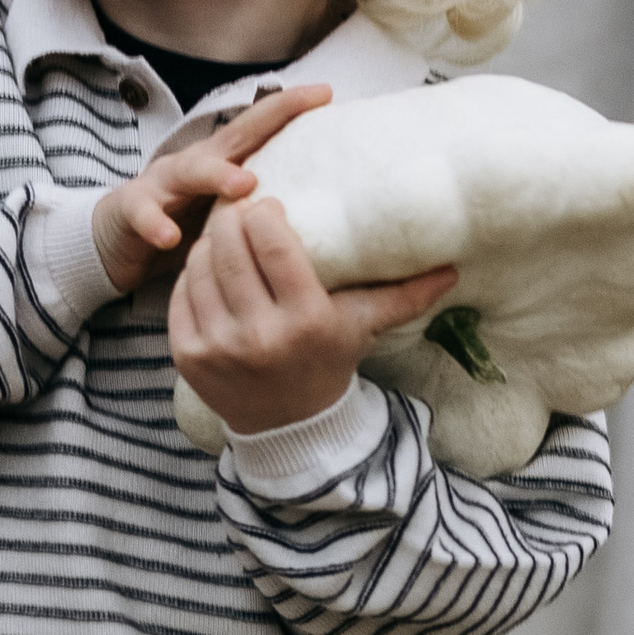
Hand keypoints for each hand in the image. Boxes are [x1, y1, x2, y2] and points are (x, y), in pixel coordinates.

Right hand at [90, 83, 331, 296]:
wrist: (116, 241)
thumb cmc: (181, 226)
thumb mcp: (226, 216)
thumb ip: (263, 211)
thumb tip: (324, 222)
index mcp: (221, 162)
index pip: (260, 128)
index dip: (290, 108)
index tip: (327, 93)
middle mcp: (194, 163)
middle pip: (232, 136)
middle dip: (268, 120)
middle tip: (303, 110)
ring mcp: (160, 184)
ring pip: (189, 171)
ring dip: (216, 176)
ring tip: (243, 186)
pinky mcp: (131, 210)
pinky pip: (144, 214)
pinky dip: (156, 224)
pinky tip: (170, 238)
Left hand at [169, 187, 457, 436]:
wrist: (289, 428)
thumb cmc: (328, 363)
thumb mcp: (364, 327)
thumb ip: (405, 295)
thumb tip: (453, 267)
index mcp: (305, 320)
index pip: (272, 242)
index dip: (265, 213)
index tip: (269, 206)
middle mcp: (258, 335)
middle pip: (230, 246)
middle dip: (231, 219)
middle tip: (240, 211)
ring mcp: (218, 347)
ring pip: (199, 266)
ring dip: (209, 243)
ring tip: (224, 236)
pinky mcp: (188, 356)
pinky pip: (180, 295)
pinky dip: (190, 275)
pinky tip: (208, 268)